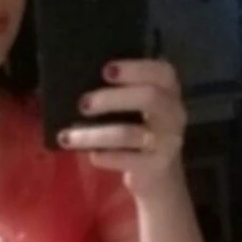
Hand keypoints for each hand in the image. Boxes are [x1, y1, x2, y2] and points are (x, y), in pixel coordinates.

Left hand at [57, 59, 186, 198]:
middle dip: (112, 99)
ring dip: (94, 135)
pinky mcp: (157, 165)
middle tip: (83, 104)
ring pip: (130, 133)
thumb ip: (119, 90)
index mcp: (168, 90)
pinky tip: (91, 155)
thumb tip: (78, 80)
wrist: (158, 173)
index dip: (134, 69)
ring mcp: (168, 140)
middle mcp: (174, 112)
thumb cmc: (137, 129)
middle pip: (149, 98)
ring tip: (67, 137)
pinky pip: (128, 159)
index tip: (105, 71)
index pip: (161, 71)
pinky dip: (106, 156)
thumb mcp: (136, 105)